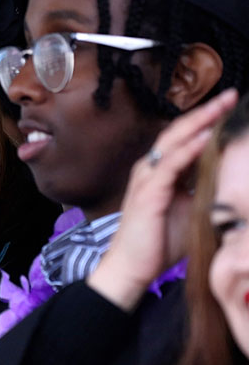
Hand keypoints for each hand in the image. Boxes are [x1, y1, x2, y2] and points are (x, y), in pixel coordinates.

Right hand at [89, 89, 238, 309]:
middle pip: (179, 132)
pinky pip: (170, 165)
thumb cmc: (159, 243)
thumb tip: (232, 180)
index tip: (232, 105)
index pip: (186, 139)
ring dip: (199, 123)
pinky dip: (189, 150)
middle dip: (206, 113)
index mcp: (161, 173)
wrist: (131, 268)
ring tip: (221, 107)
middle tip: (231, 95)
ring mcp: (147, 179)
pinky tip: (206, 138)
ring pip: (174, 142)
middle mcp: (151, 169)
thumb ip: (205, 191)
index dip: (207, 121)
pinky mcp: (148, 192)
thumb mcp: (191, 211)